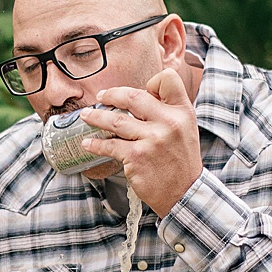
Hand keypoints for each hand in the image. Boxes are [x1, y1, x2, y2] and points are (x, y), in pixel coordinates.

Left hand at [81, 68, 205, 215]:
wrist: (184, 192)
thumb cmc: (181, 161)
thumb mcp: (185, 129)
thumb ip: (168, 111)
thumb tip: (141, 96)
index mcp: (182, 112)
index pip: (167, 79)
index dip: (151, 82)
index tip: (139, 91)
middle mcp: (169, 122)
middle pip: (133, 96)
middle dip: (111, 94)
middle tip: (101, 97)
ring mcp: (152, 139)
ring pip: (115, 120)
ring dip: (96, 116)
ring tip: (86, 115)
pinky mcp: (137, 156)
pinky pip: (109, 145)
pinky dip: (95, 144)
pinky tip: (88, 143)